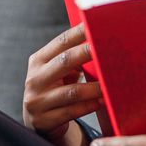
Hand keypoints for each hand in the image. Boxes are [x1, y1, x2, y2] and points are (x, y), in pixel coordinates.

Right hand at [22, 23, 102, 145]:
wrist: (37, 121)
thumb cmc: (54, 89)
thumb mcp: (57, 71)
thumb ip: (72, 58)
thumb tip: (101, 43)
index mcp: (38, 61)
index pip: (61, 42)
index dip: (79, 33)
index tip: (96, 24)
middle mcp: (34, 78)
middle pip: (65, 61)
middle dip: (87, 53)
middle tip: (107, 50)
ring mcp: (37, 100)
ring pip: (71, 92)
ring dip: (94, 88)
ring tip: (110, 85)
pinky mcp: (44, 120)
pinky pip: (71, 112)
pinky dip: (88, 106)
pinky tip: (101, 102)